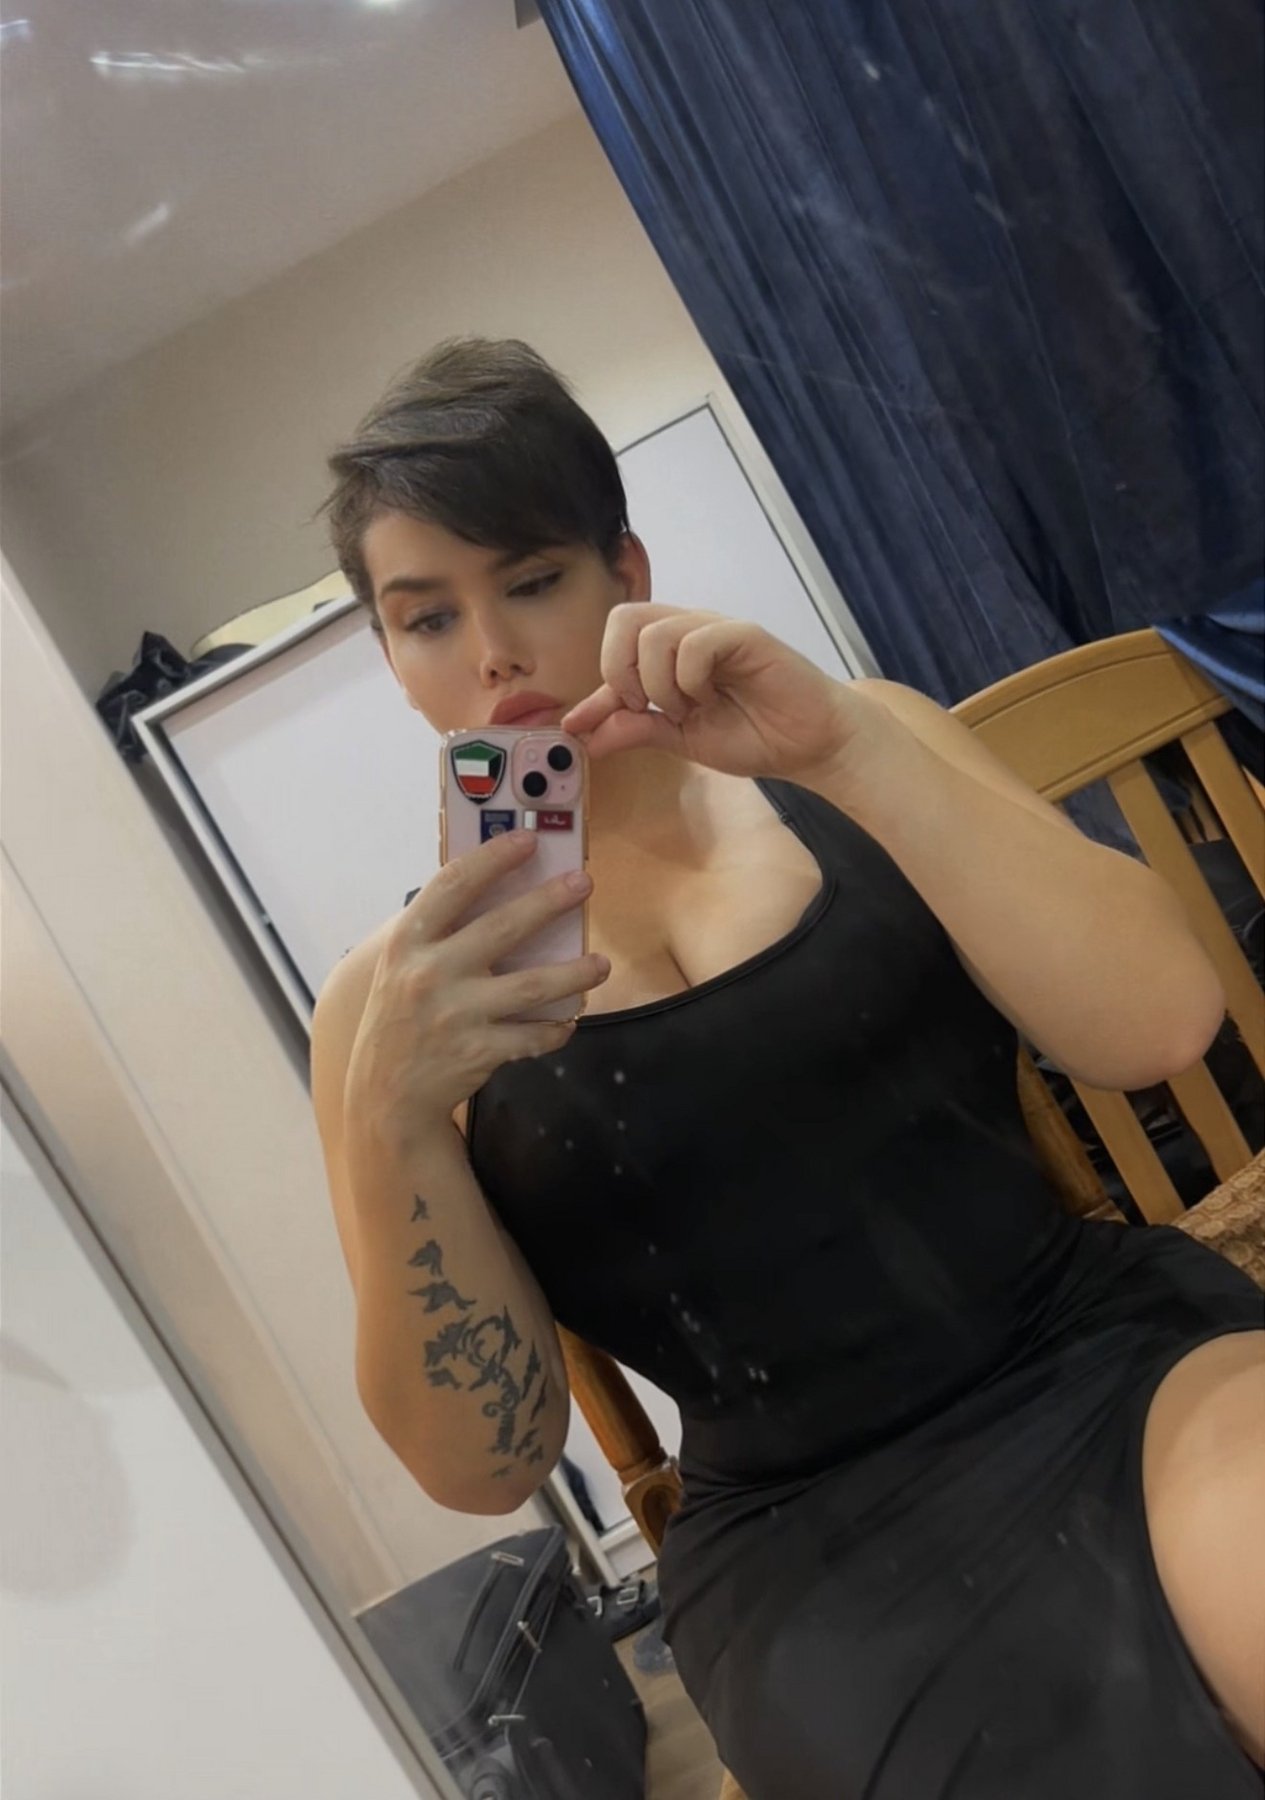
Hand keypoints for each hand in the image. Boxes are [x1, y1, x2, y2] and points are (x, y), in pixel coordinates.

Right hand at [344, 832, 610, 1138]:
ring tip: (601, 964)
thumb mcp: (400, 966)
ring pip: (533, 986)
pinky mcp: (480, 1052)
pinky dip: (557, 1028)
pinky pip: (534, 1036)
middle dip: (550, 901)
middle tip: (583, 883)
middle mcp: (430, 974)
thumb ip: (436, 932)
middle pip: (503, 927)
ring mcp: (457, 1015)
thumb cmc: (400, 1017)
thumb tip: (495, 886)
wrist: (386, 1094)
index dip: (493, 858)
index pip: (453, 885)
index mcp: (408, 942)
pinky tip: (570, 1018)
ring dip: (575, 973)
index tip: (529, 840)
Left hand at [560, 602, 868, 783]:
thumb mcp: (680, 739)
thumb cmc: (753, 735)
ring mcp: (716, 629)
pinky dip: (690, 679)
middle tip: (643, 707)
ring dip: (658, 682)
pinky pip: (696, 642)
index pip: (615, 646)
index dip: (595, 687)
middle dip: (620, 670)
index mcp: (670, 651)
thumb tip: (583, 733)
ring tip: (685, 709)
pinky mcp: (746, 635)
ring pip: (655, 632)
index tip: (582, 726)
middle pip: (625, 618)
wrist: (809, 746)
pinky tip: (709, 698)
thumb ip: (636, 729)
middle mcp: (689, 630)